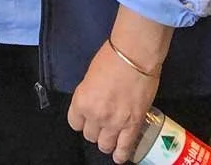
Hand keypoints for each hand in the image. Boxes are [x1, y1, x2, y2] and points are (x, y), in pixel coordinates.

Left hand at [68, 42, 158, 162]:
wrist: (135, 55)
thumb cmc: (111, 57)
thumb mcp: (90, 76)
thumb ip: (89, 94)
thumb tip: (94, 101)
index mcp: (81, 101)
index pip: (75, 123)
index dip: (81, 121)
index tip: (86, 118)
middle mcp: (95, 115)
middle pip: (90, 136)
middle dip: (95, 130)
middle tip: (102, 123)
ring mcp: (114, 122)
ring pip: (105, 145)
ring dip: (107, 142)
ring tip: (111, 138)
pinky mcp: (133, 125)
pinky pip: (124, 147)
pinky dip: (121, 154)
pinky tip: (120, 157)